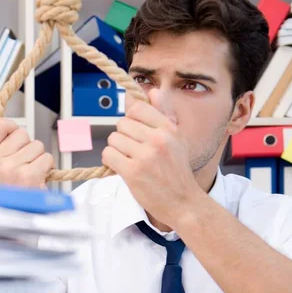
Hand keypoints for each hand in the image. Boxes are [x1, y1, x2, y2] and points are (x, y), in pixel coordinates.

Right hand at [0, 113, 53, 188]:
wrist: (15, 217)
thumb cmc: (6, 191)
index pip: (0, 124)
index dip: (12, 129)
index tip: (14, 141)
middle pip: (22, 133)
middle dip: (27, 147)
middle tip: (22, 165)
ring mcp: (11, 169)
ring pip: (37, 145)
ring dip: (38, 158)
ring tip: (29, 173)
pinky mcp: (29, 176)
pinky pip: (46, 157)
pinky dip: (47, 167)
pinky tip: (38, 178)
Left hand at [101, 91, 202, 225]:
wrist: (183, 202)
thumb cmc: (177, 172)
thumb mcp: (177, 139)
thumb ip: (163, 115)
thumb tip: (153, 90)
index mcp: (168, 129)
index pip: (137, 108)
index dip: (131, 119)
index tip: (135, 132)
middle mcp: (157, 139)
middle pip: (122, 124)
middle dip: (123, 137)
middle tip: (133, 150)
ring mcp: (145, 156)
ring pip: (113, 139)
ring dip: (116, 150)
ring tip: (128, 160)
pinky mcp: (133, 172)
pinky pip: (108, 154)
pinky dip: (110, 161)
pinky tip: (120, 167)